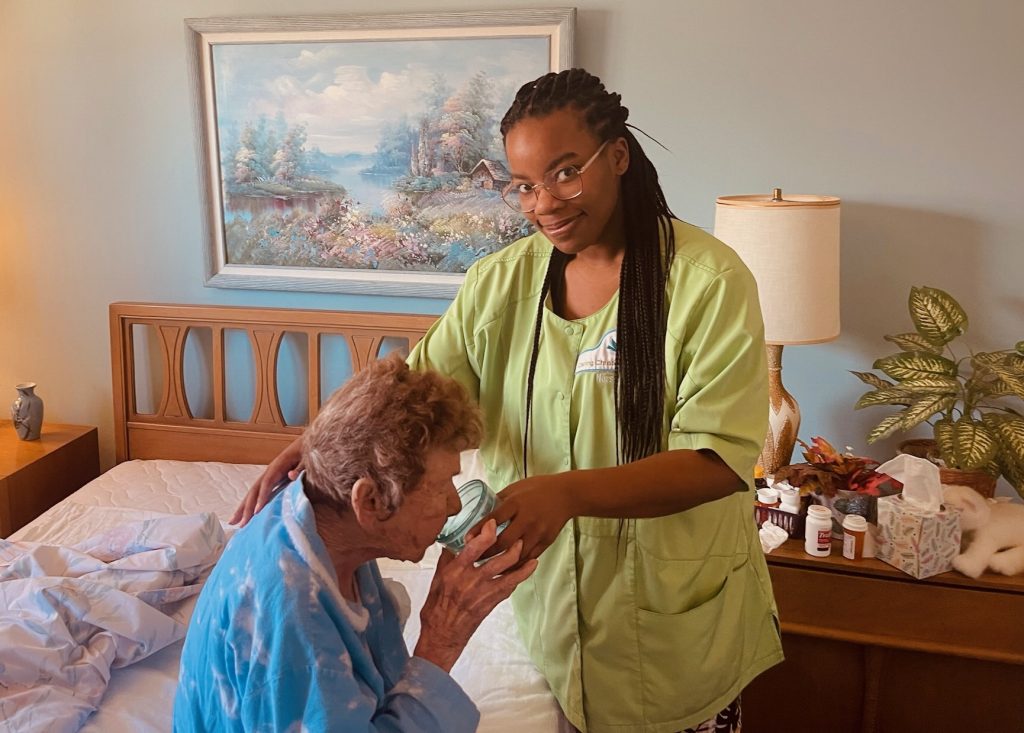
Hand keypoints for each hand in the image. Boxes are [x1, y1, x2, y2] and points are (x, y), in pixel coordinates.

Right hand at [230, 437, 303, 525]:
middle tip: (240, 524)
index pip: (267, 483)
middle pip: (254, 489)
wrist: (308, 443)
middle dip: (246, 507)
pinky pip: (258, 493)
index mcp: (279, 465)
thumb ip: (301, 467)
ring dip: (243, 507)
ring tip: (233, 522)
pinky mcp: (272, 480)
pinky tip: (245, 515)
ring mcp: (269, 475)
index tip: (257, 512)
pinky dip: (250, 504)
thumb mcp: (307, 458)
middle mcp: (270, 471)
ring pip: (252, 492)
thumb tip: (291, 475)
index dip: (261, 497)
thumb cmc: (309, 451)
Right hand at [414, 520, 537, 671]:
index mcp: (457, 571)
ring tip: (530, 554)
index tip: (493, 523)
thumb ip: (447, 560)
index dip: (487, 532)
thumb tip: (452, 544)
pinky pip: (510, 587)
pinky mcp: (492, 603)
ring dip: (523, 563)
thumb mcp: (436, 579)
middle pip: (500, 560)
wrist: (442, 634)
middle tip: (519, 537)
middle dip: (513, 547)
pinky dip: (519, 578)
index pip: (476, 547)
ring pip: (511, 575)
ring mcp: (485, 593)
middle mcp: (473, 580)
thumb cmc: (436, 607)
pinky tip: (526, 570)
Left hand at [473, 474, 574, 562]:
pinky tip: (505, 569)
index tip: (466, 540)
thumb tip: (479, 513)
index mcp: (516, 503)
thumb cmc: (537, 489)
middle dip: (486, 553)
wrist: (566, 494)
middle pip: (502, 542)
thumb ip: (498, 501)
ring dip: (500, 563)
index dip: (477, 532)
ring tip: (486, 568)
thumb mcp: (515, 489)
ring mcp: (537, 532)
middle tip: (473, 559)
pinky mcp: (546, 541)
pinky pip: (528, 558)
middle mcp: (526, 519)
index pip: (492, 520)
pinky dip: (516, 565)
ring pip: (515, 554)